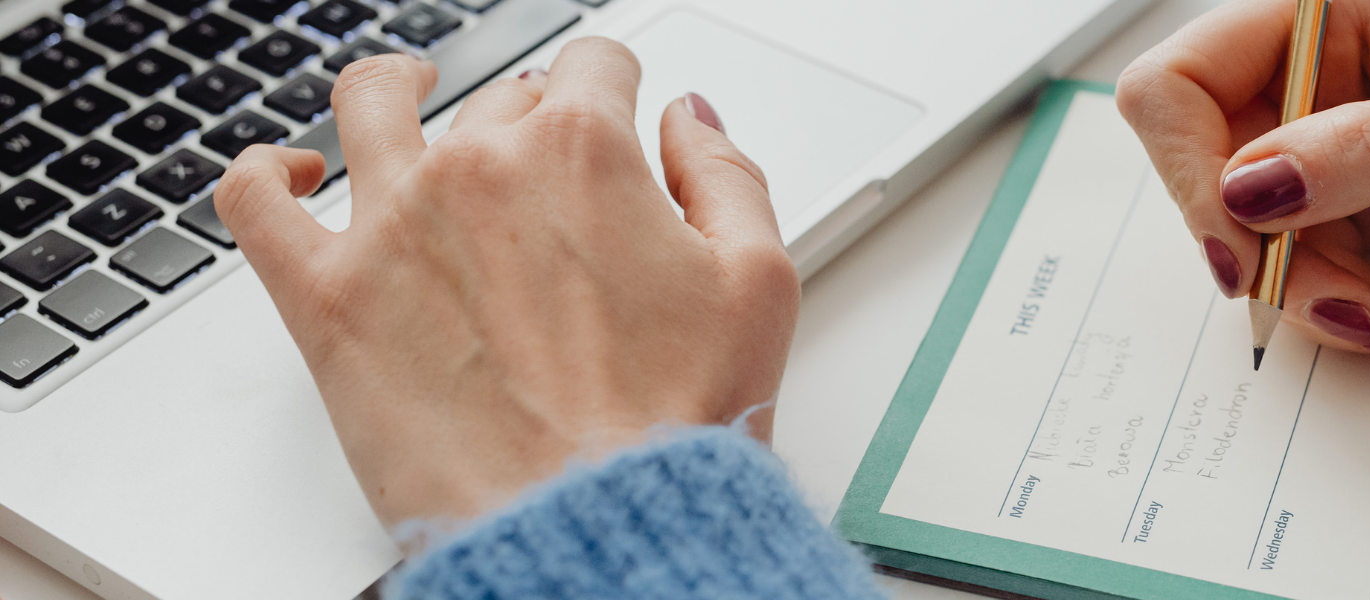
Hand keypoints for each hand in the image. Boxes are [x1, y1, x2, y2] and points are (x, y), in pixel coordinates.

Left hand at [213, 39, 797, 526]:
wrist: (592, 527)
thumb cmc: (677, 424)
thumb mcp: (758, 284)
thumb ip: (727, 174)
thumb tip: (687, 120)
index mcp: (584, 152)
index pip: (594, 65)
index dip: (614, 87)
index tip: (617, 115)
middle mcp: (478, 169)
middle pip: (500, 98)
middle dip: (533, 122)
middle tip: (556, 187)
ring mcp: (390, 226)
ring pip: (370, 107)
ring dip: (395, 88)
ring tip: (406, 95)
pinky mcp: (326, 299)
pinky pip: (255, 200)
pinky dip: (268, 171)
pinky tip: (296, 175)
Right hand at [1117, 0, 1369, 359]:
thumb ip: (1365, 149)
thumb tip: (1250, 188)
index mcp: (1313, 18)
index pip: (1179, 87)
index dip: (1188, 171)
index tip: (1242, 248)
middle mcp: (1301, 82)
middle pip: (1210, 184)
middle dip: (1275, 261)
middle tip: (1349, 305)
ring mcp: (1323, 153)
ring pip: (1264, 250)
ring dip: (1329, 304)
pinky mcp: (1352, 211)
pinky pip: (1318, 278)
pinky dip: (1366, 314)